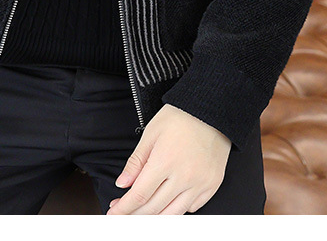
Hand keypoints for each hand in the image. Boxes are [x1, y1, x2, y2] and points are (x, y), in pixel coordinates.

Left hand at [107, 104, 231, 214]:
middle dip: (134, 214)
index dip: (124, 208)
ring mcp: (200, 183)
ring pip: (173, 214)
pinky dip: (177, 209)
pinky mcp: (212, 184)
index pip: (139, 195)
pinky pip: (192, 208)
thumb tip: (123, 183)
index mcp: (165, 161)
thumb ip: (136, 161)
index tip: (114, 213)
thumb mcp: (151, 133)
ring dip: (155, 217)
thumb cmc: (181, 116)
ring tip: (143, 212)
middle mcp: (184, 176)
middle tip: (124, 212)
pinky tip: (168, 201)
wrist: (211, 108)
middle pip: (154, 208)